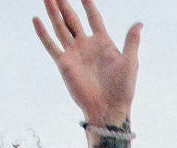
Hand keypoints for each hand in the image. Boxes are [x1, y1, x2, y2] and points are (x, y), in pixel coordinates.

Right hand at [34, 0, 140, 127]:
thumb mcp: (130, 62)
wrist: (108, 108)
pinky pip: (51, 45)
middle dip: (65, 4)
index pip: (94, 18)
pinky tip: (36, 19)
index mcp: (103, 42)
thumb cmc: (122, 88)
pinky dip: (43, 33)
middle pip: (73, 19)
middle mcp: (86, 45)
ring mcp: (74, 53)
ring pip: (61, 27)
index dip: (89, 4)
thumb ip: (132, 41)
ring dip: (53, 12)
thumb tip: (139, 24)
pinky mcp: (64, 63)